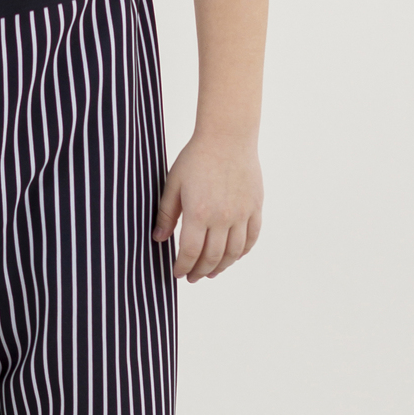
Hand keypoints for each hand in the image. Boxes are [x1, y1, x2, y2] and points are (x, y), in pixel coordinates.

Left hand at [153, 130, 262, 282]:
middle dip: (200, 272)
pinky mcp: (255, 207)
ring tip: (211, 272)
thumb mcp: (174, 184)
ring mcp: (241, 214)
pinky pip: (251, 238)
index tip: (177, 273)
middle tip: (193, 277)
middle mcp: (222, 217)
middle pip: (212, 257)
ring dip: (221, 267)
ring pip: (233, 253)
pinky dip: (242, 252)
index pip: (190, 252)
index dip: (182, 267)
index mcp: (198, 213)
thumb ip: (166, 214)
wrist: (228, 137)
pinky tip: (233, 257)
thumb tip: (158, 238)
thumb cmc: (196, 157)